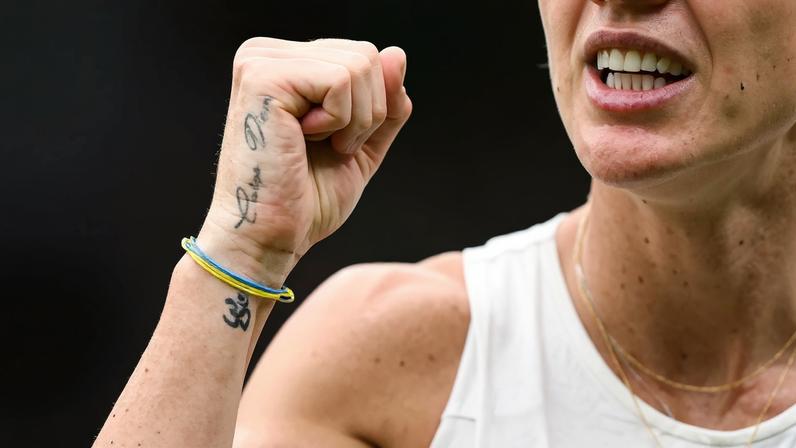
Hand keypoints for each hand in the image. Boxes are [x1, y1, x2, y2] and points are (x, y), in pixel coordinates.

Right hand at [196, 38, 411, 282]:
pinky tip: (303, 141)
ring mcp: (260, 60)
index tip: (332, 143)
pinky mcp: (263, 77)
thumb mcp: (362, 143)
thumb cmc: (306, 200)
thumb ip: (384, 101)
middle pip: (365, 54)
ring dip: (354, 121)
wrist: (269, 238)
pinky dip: (339, 122)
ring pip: (359, 65)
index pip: (363, 55)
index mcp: (285, 63)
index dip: (369, 108)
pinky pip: (341, 81)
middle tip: (327, 148)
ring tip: (315, 146)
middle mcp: (267, 53)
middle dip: (366, 114)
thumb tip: (397, 54)